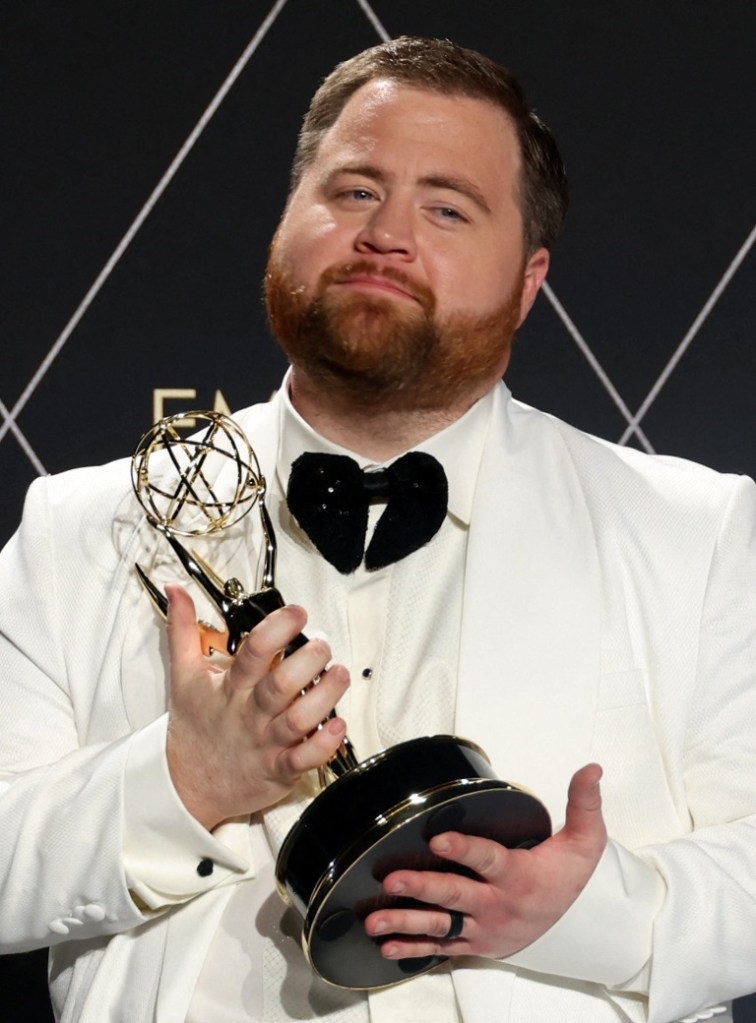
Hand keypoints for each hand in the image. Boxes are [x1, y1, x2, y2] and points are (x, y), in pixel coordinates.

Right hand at [164, 583, 348, 829]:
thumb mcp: (183, 676)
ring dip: (324, 697)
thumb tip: (176, 591)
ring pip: (298, 720)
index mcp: (230, 688)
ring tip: (340, 675)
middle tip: (323, 645)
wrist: (185, 788)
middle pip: (280, 685)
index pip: (253, 653)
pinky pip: (303, 759)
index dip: (277, 629)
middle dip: (308, 661)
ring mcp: (266, 743)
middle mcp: (250, 714)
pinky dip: (323, 744)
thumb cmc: (193, 729)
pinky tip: (338, 725)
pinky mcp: (279, 770)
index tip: (296, 613)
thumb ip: (183, 630)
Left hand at [364, 763, 606, 959]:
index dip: (464, 850)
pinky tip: (386, 946)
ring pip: (441, 926)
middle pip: (455, 895)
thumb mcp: (586, 841)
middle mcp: (496, 905)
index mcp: (518, 876)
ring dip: (406, 922)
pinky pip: (439, 949)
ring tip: (375, 920)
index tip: (438, 840)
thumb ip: (584, 803)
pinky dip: (412, 949)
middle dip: (422, 889)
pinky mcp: (472, 944)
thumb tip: (591, 768)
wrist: (573, 927)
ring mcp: (482, 928)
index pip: (489, 860)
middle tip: (393, 881)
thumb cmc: (569, 877)